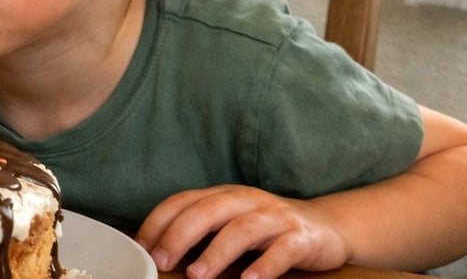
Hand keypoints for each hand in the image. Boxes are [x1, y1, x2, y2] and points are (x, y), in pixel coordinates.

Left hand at [135, 185, 350, 278]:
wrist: (325, 227)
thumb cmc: (265, 230)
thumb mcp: (229, 223)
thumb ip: (200, 232)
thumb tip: (158, 253)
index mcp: (223, 195)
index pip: (183, 201)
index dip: (159, 222)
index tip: (141, 247)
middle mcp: (246, 200)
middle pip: (207, 211)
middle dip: (180, 236)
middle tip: (162, 262)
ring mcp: (274, 217)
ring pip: (241, 229)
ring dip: (216, 253)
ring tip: (197, 276)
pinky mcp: (300, 237)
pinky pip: (282, 250)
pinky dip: (264, 266)